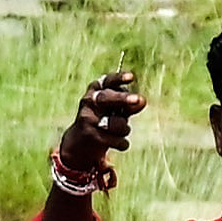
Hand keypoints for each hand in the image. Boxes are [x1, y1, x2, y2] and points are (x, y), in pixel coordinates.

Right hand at [53, 70, 142, 195]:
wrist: (80, 142)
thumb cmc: (105, 118)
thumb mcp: (117, 108)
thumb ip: (130, 104)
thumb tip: (141, 101)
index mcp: (97, 90)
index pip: (108, 81)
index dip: (119, 78)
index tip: (131, 77)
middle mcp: (89, 101)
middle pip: (107, 98)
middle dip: (122, 98)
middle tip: (138, 99)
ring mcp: (88, 118)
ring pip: (117, 123)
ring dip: (124, 129)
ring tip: (120, 131)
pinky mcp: (90, 135)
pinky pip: (117, 139)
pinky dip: (122, 143)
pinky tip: (117, 143)